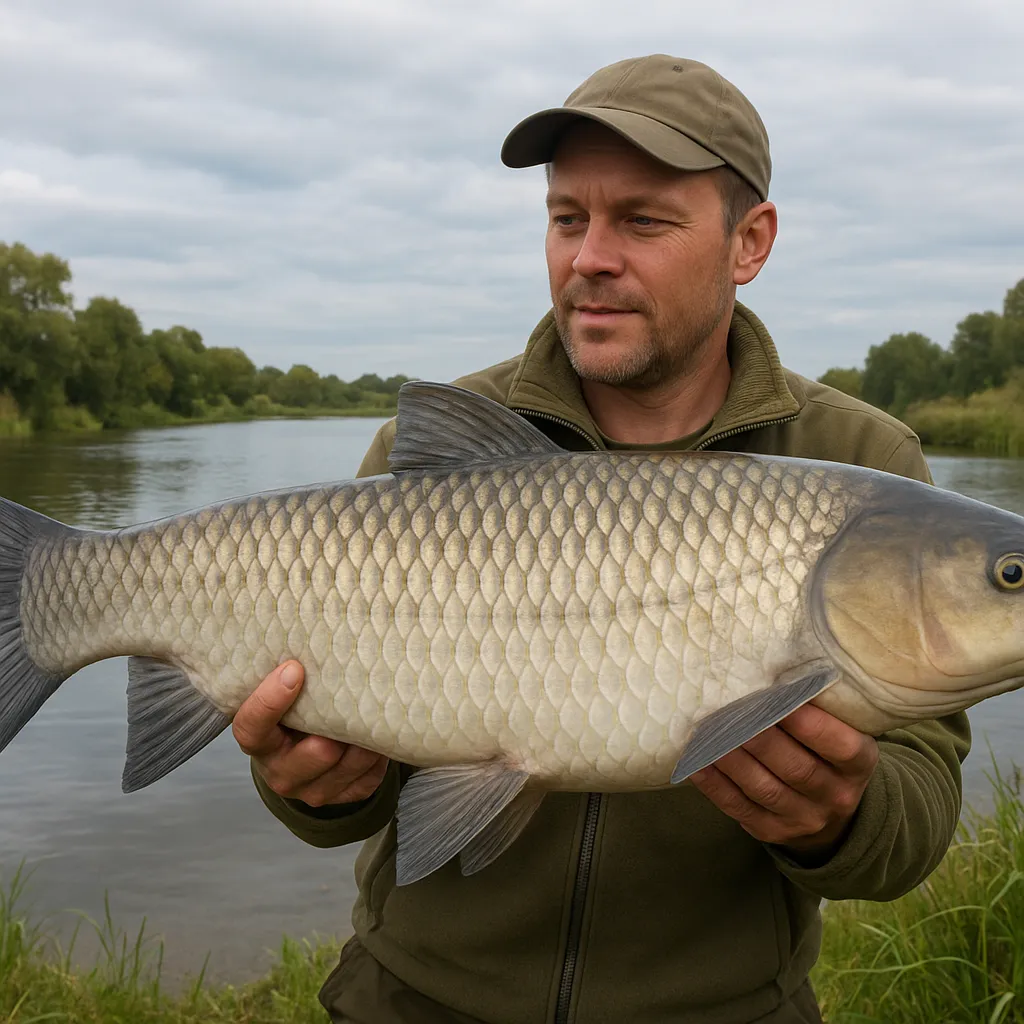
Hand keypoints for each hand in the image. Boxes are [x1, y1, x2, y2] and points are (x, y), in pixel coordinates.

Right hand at [233, 660, 389, 807]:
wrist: (302, 758)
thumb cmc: (294, 716)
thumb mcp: (284, 699)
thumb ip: (291, 679)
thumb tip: (319, 634)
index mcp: (259, 743)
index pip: (252, 727)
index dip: (270, 701)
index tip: (294, 669)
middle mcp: (281, 772)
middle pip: (316, 753)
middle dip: (338, 727)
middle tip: (354, 695)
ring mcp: (314, 791)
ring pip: (350, 764)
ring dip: (366, 737)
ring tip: (375, 709)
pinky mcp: (344, 797)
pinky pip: (369, 777)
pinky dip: (378, 754)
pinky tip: (378, 735)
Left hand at [690, 704, 878, 861]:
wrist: (830, 812)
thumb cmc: (826, 753)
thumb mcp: (843, 732)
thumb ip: (819, 709)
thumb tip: (773, 672)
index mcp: (859, 765)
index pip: (840, 746)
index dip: (809, 724)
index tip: (779, 695)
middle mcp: (836, 796)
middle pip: (796, 768)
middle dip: (761, 738)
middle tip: (732, 709)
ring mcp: (804, 819)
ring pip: (764, 789)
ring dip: (733, 760)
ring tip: (709, 732)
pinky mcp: (772, 831)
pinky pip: (740, 808)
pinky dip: (716, 785)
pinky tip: (697, 763)